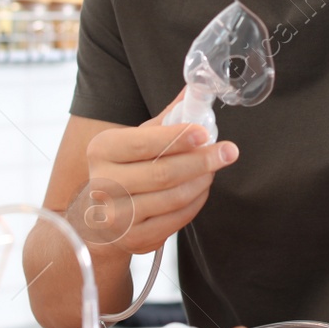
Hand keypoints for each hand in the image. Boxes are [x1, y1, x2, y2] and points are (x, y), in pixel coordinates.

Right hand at [75, 88, 238, 256]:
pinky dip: (196, 203)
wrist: (100, 216)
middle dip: (201, 161)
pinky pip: (176, 220)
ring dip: (202, 181)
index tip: (205, 133)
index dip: (177, 138)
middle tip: (228, 151)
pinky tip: (201, 188)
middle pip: (162, 173)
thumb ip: (168, 116)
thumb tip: (197, 88)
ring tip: (214, 168)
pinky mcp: (134, 239)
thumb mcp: (137, 137)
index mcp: (101, 150)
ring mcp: (116, 217)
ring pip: (173, 198)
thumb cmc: (126, 167)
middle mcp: (102, 184)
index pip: (143, 142)